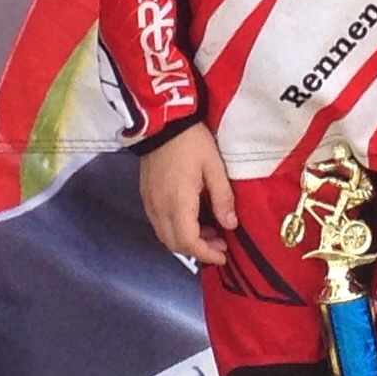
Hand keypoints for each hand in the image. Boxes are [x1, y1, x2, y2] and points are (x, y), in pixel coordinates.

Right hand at [137, 124, 238, 265]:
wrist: (162, 121)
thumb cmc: (191, 141)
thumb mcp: (214, 166)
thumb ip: (222, 198)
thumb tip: (230, 225)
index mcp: (178, 202)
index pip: (188, 242)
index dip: (206, 254)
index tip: (223, 255)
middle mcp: (159, 207)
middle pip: (174, 244)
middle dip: (198, 250)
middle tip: (220, 243)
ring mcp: (149, 202)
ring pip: (165, 236)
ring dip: (186, 241)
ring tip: (209, 232)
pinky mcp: (145, 196)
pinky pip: (159, 224)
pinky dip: (175, 230)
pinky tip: (191, 220)